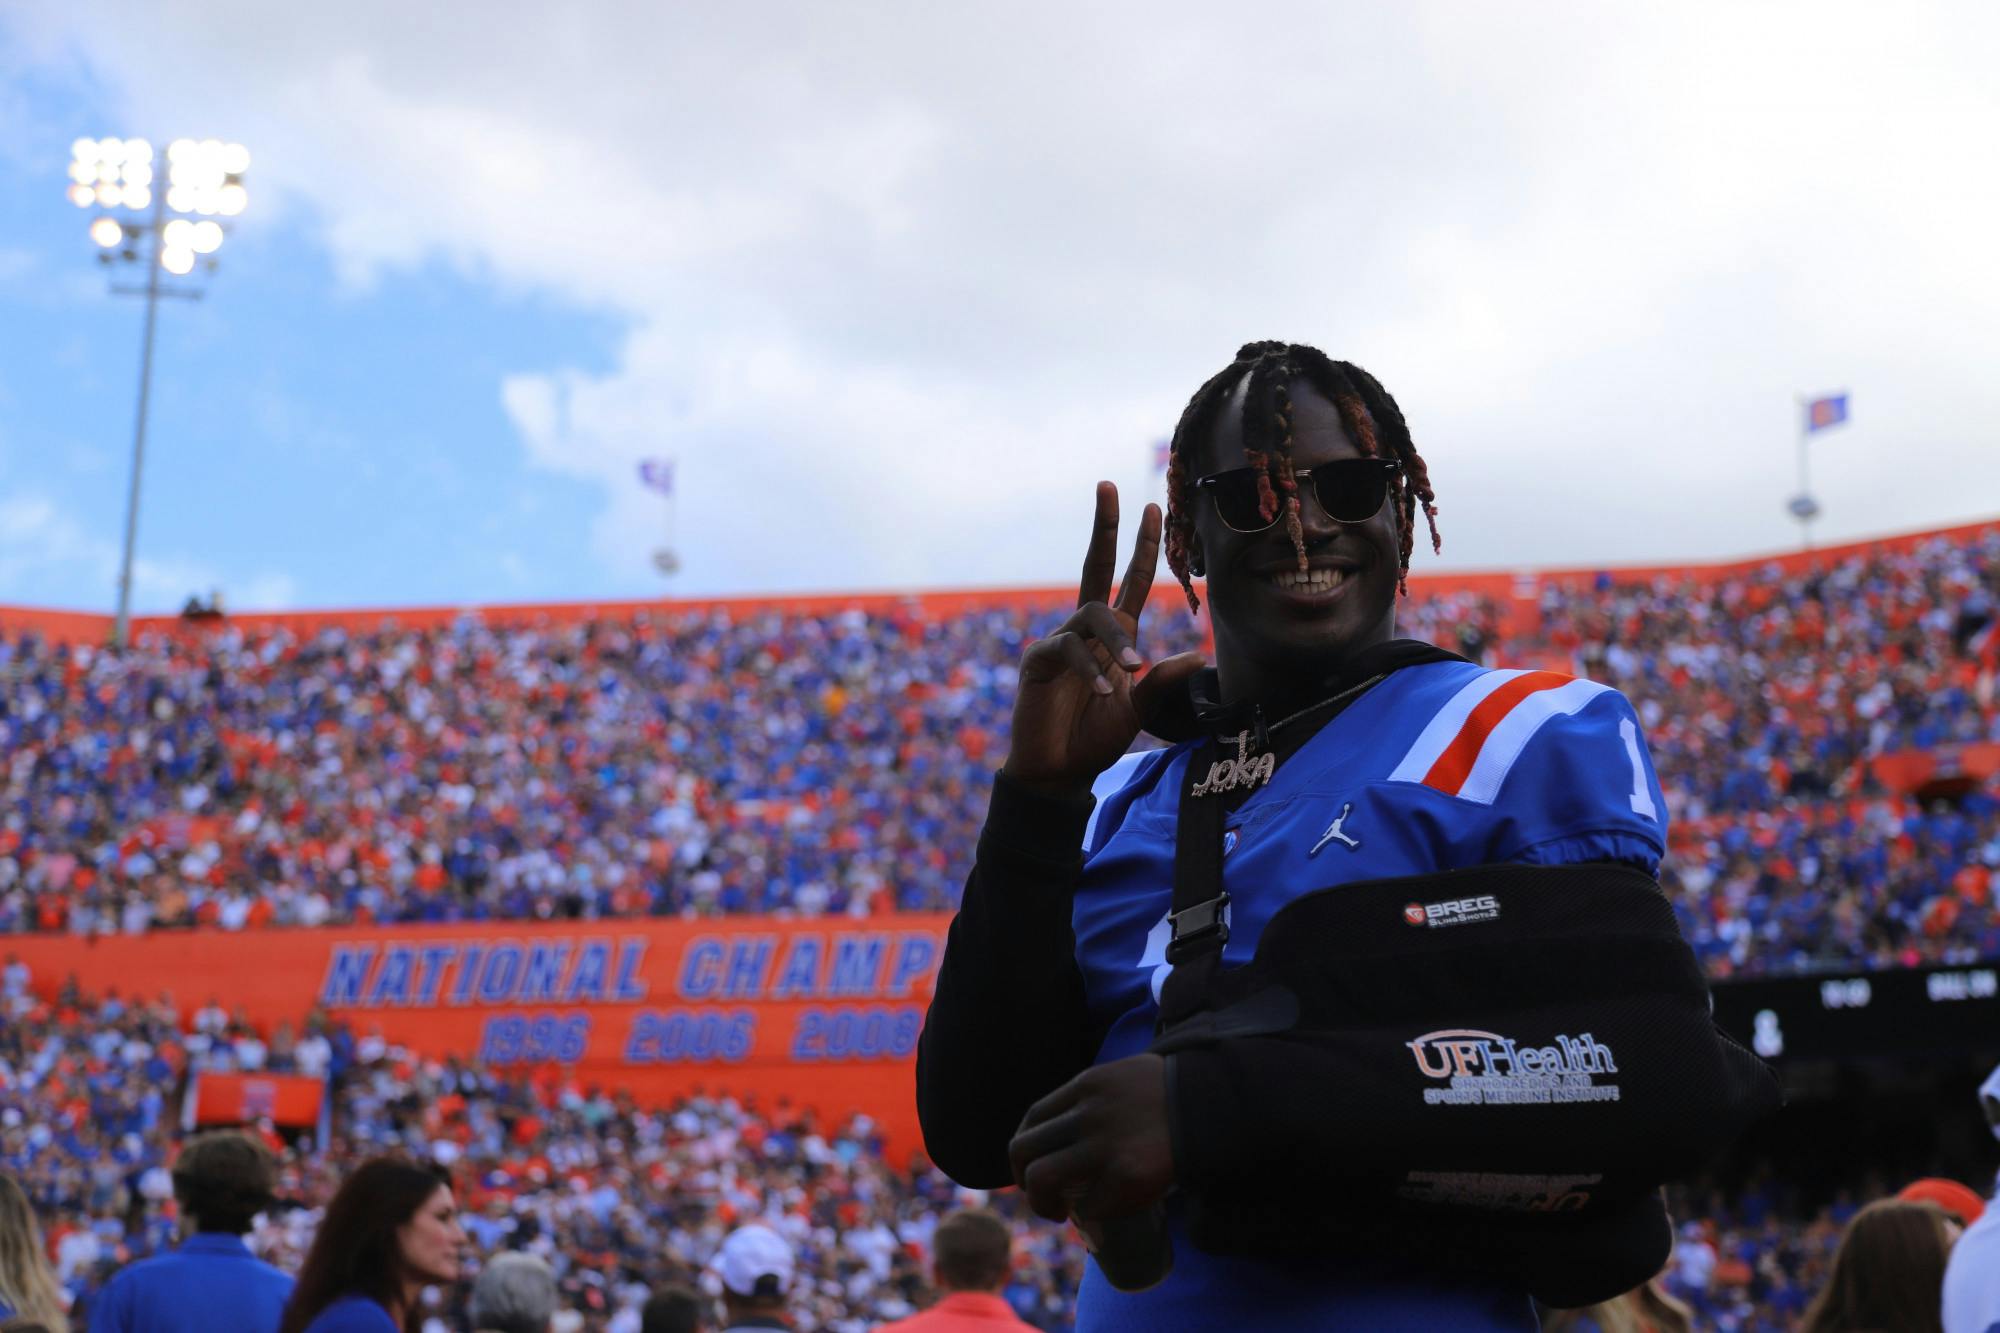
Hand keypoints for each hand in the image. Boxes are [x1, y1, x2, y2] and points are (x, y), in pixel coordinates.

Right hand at [1001, 483, 1206, 798]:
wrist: (1060, 770)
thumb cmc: (1097, 738)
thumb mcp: (1142, 709)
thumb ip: (1163, 682)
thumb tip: (1198, 658)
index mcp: (1114, 635)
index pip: (1128, 579)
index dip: (1141, 545)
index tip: (1153, 508)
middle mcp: (1087, 630)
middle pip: (1096, 565)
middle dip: (1105, 526)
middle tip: (1110, 485)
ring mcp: (1061, 641)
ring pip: (1090, 614)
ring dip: (1115, 642)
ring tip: (1132, 674)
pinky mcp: (1040, 661)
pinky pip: (1068, 650)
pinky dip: (1091, 669)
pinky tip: (1107, 691)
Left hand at [1008, 1053, 1173, 1221]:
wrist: (1215, 1106)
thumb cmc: (1175, 1093)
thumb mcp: (1125, 1076)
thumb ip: (1096, 1095)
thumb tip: (1074, 1125)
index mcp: (1086, 1086)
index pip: (1032, 1118)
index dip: (1023, 1148)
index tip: (1030, 1165)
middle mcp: (1087, 1114)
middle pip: (1024, 1150)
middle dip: (1023, 1180)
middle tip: (1040, 1196)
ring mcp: (1104, 1145)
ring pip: (1042, 1179)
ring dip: (1040, 1204)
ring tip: (1055, 1213)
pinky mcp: (1125, 1176)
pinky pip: (1088, 1204)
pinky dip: (1089, 1214)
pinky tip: (1098, 1215)